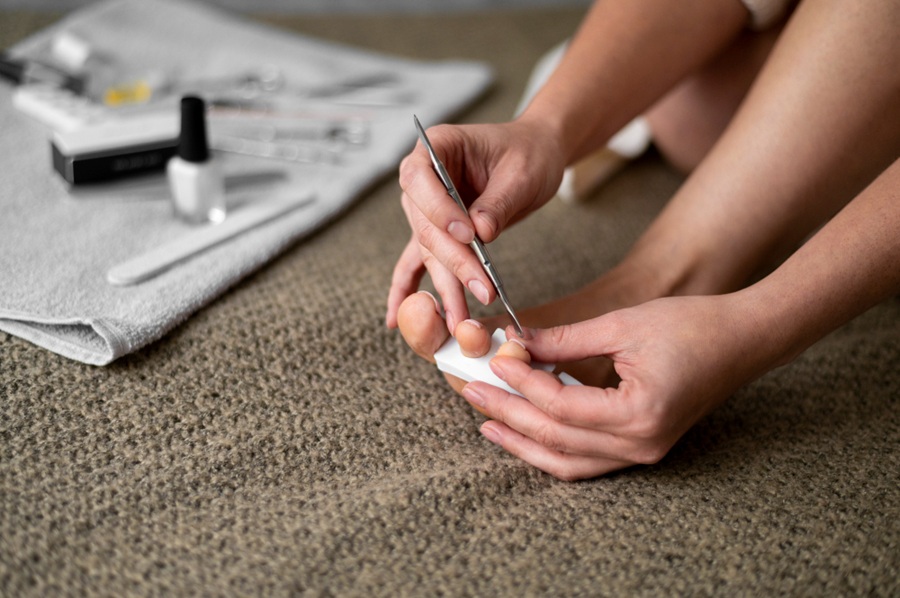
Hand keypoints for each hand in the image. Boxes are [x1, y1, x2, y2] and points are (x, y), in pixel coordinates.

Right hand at [386, 118, 564, 332]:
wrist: (535, 156)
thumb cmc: (528, 153)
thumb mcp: (522, 172)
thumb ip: (499, 201)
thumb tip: (480, 234)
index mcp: (436, 146)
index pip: (420, 179)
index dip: (439, 209)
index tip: (468, 234)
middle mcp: (421, 178)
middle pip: (424, 224)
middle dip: (453, 260)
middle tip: (481, 288)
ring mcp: (426, 208)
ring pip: (427, 250)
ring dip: (445, 284)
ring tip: (462, 319)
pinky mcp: (437, 232)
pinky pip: (417, 262)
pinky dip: (407, 289)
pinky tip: (395, 319)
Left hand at [461, 293, 772, 479]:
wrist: (743, 339)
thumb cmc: (692, 324)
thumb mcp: (622, 324)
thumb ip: (565, 340)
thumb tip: (515, 342)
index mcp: (640, 413)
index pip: (561, 406)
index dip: (522, 383)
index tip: (494, 359)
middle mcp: (641, 444)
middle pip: (557, 439)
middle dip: (509, 414)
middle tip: (471, 391)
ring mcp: (643, 452)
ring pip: (567, 462)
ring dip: (523, 441)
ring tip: (486, 420)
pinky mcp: (641, 448)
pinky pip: (586, 461)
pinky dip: (551, 449)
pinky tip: (524, 431)